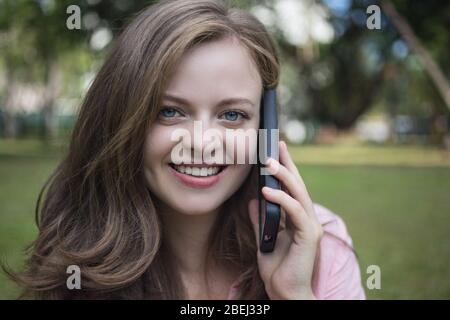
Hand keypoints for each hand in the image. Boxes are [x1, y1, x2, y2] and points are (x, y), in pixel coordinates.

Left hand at [248, 141, 322, 299]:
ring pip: (299, 194)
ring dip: (284, 177)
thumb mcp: (264, 239)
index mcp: (298, 218)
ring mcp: (310, 227)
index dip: (286, 168)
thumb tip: (253, 201)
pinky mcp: (308, 236)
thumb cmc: (277, 268)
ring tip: (268, 163)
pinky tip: (266, 192)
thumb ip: (261, 219)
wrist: (285, 292)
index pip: (292, 188)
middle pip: (298, 185)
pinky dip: (281, 200)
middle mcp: (307, 219)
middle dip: (287, 164)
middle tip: (276, 144)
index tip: (276, 149)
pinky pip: (294, 213)